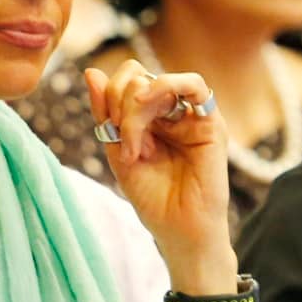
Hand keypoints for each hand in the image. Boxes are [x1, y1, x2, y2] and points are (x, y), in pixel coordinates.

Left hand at [85, 60, 233, 288]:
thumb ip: (105, 113)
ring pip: (157, 80)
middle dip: (121, 106)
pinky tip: (149, 104)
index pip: (125, 82)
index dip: (109, 96)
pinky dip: (166, 85)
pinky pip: (193, 84)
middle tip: (126, 144)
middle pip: (137, 78)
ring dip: (136, 103)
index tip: (109, 132)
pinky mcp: (211, 122)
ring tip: (133, 134)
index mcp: (148, 119)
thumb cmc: (153, 198)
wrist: (179, 230)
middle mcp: (170, 112)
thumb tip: (91, 71)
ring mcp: (191, 115)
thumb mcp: (118, 152)